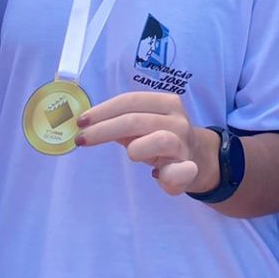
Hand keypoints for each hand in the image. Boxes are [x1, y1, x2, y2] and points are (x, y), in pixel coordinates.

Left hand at [75, 91, 219, 195]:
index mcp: (166, 103)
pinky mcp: (189, 169)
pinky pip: (181, 171)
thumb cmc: (162, 137)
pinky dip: (169, 175)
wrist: (198, 158)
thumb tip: (88, 123)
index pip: (131, 101)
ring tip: (130, 155)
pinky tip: (158, 176)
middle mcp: (177, 119)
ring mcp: (184, 144)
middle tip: (81, 140)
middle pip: (136, 120)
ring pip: (160, 140)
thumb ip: (121, 122)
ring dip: (136, 149)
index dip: (104, 110)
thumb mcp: (143, 125)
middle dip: (104, 129)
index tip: (81, 121)